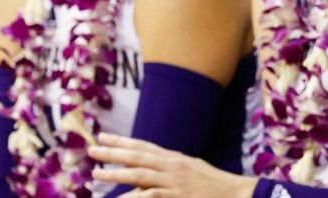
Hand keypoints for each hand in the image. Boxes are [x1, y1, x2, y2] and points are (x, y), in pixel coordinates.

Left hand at [89, 133, 257, 197]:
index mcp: (175, 158)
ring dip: (117, 174)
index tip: (103, 137)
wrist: (236, 193)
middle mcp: (173, 166)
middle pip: (138, 157)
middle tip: (92, 149)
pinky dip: (133, 197)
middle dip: (113, 152)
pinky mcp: (176, 196)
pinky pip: (150, 196)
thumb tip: (151, 168)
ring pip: (140, 175)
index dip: (123, 141)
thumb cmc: (214, 184)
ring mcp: (174, 181)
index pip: (144, 146)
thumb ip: (171, 168)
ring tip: (97, 174)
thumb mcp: (192, 169)